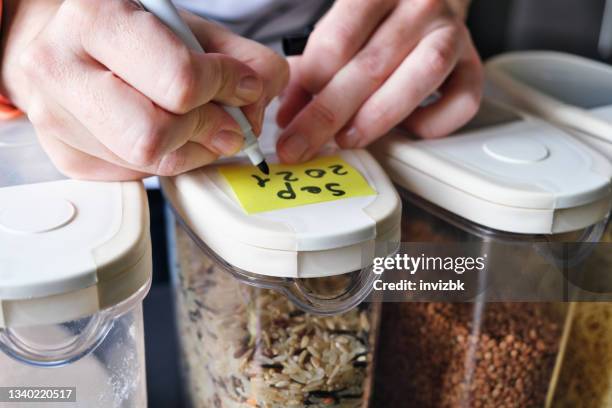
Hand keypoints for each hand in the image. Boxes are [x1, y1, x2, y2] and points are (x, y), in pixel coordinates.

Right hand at [1, 0, 287, 179]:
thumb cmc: (136, 35)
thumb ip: (243, 58)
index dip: (224, 89)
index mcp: (95, 19)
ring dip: (194, 151)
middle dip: (207, 131)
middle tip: (228, 124)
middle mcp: (59, 68)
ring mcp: (54, 118)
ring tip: (202, 128)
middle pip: (155, 135)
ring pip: (147, 162)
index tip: (241, 87)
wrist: (71, 45)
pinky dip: (168, 161)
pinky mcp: (65, 155)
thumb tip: (258, 102)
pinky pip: (135, 176)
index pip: (178, 80)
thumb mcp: (193, 29)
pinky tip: (170, 136)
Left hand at [276, 0, 482, 162]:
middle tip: (300, 145)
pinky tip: (408, 128)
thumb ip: (312, 67)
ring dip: (378, 118)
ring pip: (420, 78)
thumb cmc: (377, 21)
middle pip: (370, 65)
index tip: (289, 118)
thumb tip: (288, 116)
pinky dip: (434, 124)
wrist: (426, 2)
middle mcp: (419, 7)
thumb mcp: (338, 29)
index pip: (337, 41)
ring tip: (349, 139)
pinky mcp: (473, 64)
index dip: (309, 85)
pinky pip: (462, 101)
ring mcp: (451, 34)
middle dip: (327, 115)